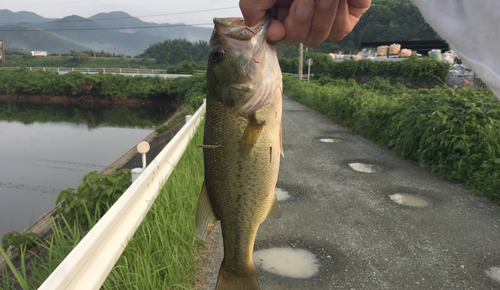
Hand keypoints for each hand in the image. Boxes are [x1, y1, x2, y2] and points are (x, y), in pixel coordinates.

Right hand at [240, 0, 370, 46]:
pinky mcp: (350, 11)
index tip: (278, 26)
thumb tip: (267, 31)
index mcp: (282, 8)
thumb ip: (253, 7)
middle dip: (300, 20)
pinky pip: (340, 30)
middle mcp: (304, 14)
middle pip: (299, 38)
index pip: (278, 34)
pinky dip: (337, 16)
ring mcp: (327, 14)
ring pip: (318, 36)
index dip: (278, 34)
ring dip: (320, 16)